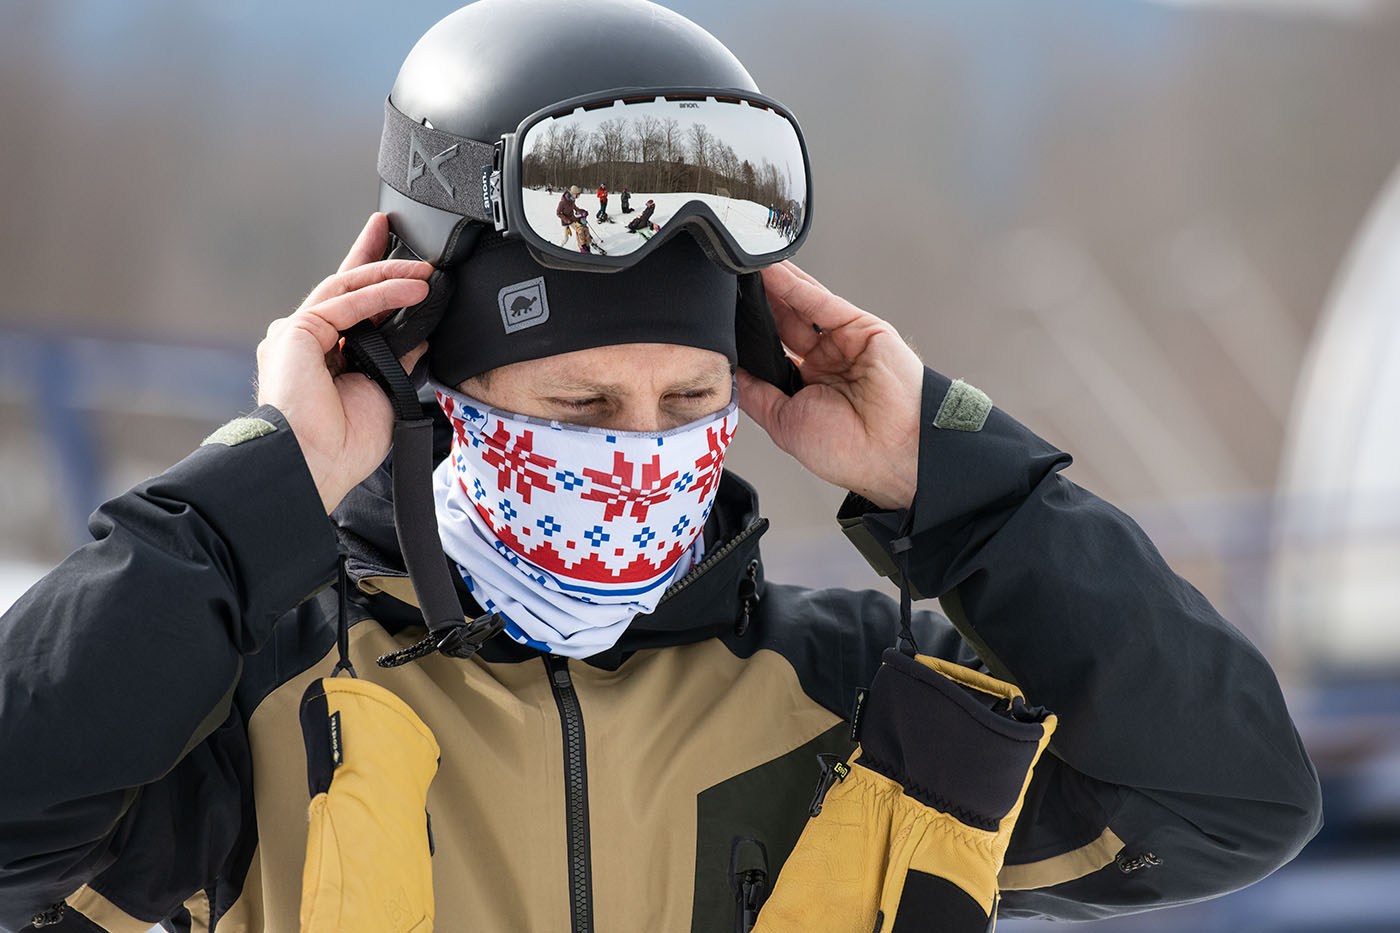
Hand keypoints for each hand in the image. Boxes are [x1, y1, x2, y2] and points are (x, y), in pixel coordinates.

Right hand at [256, 213, 431, 513]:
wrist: (315, 465)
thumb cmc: (342, 444)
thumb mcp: (385, 391)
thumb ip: (399, 357)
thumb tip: (421, 331)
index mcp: (322, 357)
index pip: (353, 308)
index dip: (376, 281)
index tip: (401, 262)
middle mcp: (304, 341)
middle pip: (345, 287)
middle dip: (374, 257)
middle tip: (398, 233)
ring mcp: (296, 334)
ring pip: (347, 290)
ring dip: (389, 276)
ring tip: (426, 272)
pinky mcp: (295, 332)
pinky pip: (346, 304)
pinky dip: (381, 294)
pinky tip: (410, 289)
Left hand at [737, 262, 923, 510]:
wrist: (891, 452)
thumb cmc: (847, 451)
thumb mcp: (784, 424)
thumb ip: (757, 394)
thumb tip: (729, 374)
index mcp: (811, 389)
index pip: (773, 352)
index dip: (750, 338)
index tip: (723, 322)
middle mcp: (828, 363)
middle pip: (784, 325)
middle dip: (758, 306)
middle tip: (728, 286)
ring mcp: (844, 344)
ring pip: (801, 307)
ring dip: (774, 287)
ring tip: (744, 267)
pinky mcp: (861, 328)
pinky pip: (821, 302)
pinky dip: (796, 285)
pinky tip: (771, 272)